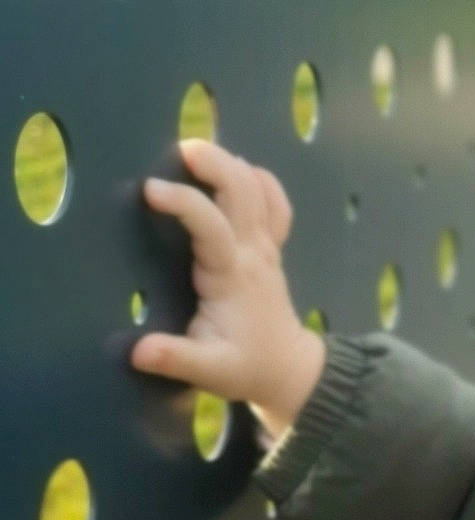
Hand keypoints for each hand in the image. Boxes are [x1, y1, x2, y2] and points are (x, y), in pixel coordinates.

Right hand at [131, 138, 325, 437]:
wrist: (288, 370)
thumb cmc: (245, 367)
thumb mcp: (208, 371)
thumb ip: (174, 358)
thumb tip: (140, 351)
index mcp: (233, 277)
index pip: (212, 228)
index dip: (185, 203)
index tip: (150, 189)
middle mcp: (254, 253)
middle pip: (244, 192)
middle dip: (215, 164)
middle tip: (181, 148)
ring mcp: (267, 248)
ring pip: (260, 191)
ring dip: (232, 165)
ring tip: (197, 152)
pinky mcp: (271, 248)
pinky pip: (275, 204)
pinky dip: (260, 180)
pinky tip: (240, 168)